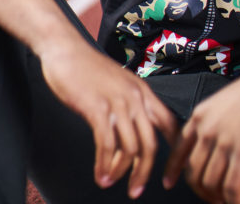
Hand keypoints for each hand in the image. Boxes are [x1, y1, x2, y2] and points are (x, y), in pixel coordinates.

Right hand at [40, 41, 178, 198]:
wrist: (65, 50)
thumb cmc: (88, 68)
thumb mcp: (119, 83)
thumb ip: (130, 102)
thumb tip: (136, 130)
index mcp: (143, 91)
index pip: (169, 124)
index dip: (174, 152)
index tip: (169, 175)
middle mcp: (135, 97)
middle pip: (151, 144)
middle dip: (145, 172)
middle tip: (136, 190)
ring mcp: (117, 102)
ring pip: (130, 148)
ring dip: (121, 172)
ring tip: (110, 182)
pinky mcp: (96, 108)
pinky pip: (107, 145)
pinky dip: (104, 165)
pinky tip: (100, 174)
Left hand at [163, 68, 239, 203]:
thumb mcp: (222, 103)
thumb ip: (212, 122)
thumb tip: (210, 145)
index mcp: (199, 116)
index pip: (178, 149)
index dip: (172, 170)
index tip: (169, 183)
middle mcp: (207, 130)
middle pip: (193, 172)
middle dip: (202, 191)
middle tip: (214, 198)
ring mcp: (224, 142)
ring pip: (211, 183)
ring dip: (219, 198)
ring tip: (231, 200)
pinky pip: (231, 187)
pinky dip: (234, 199)